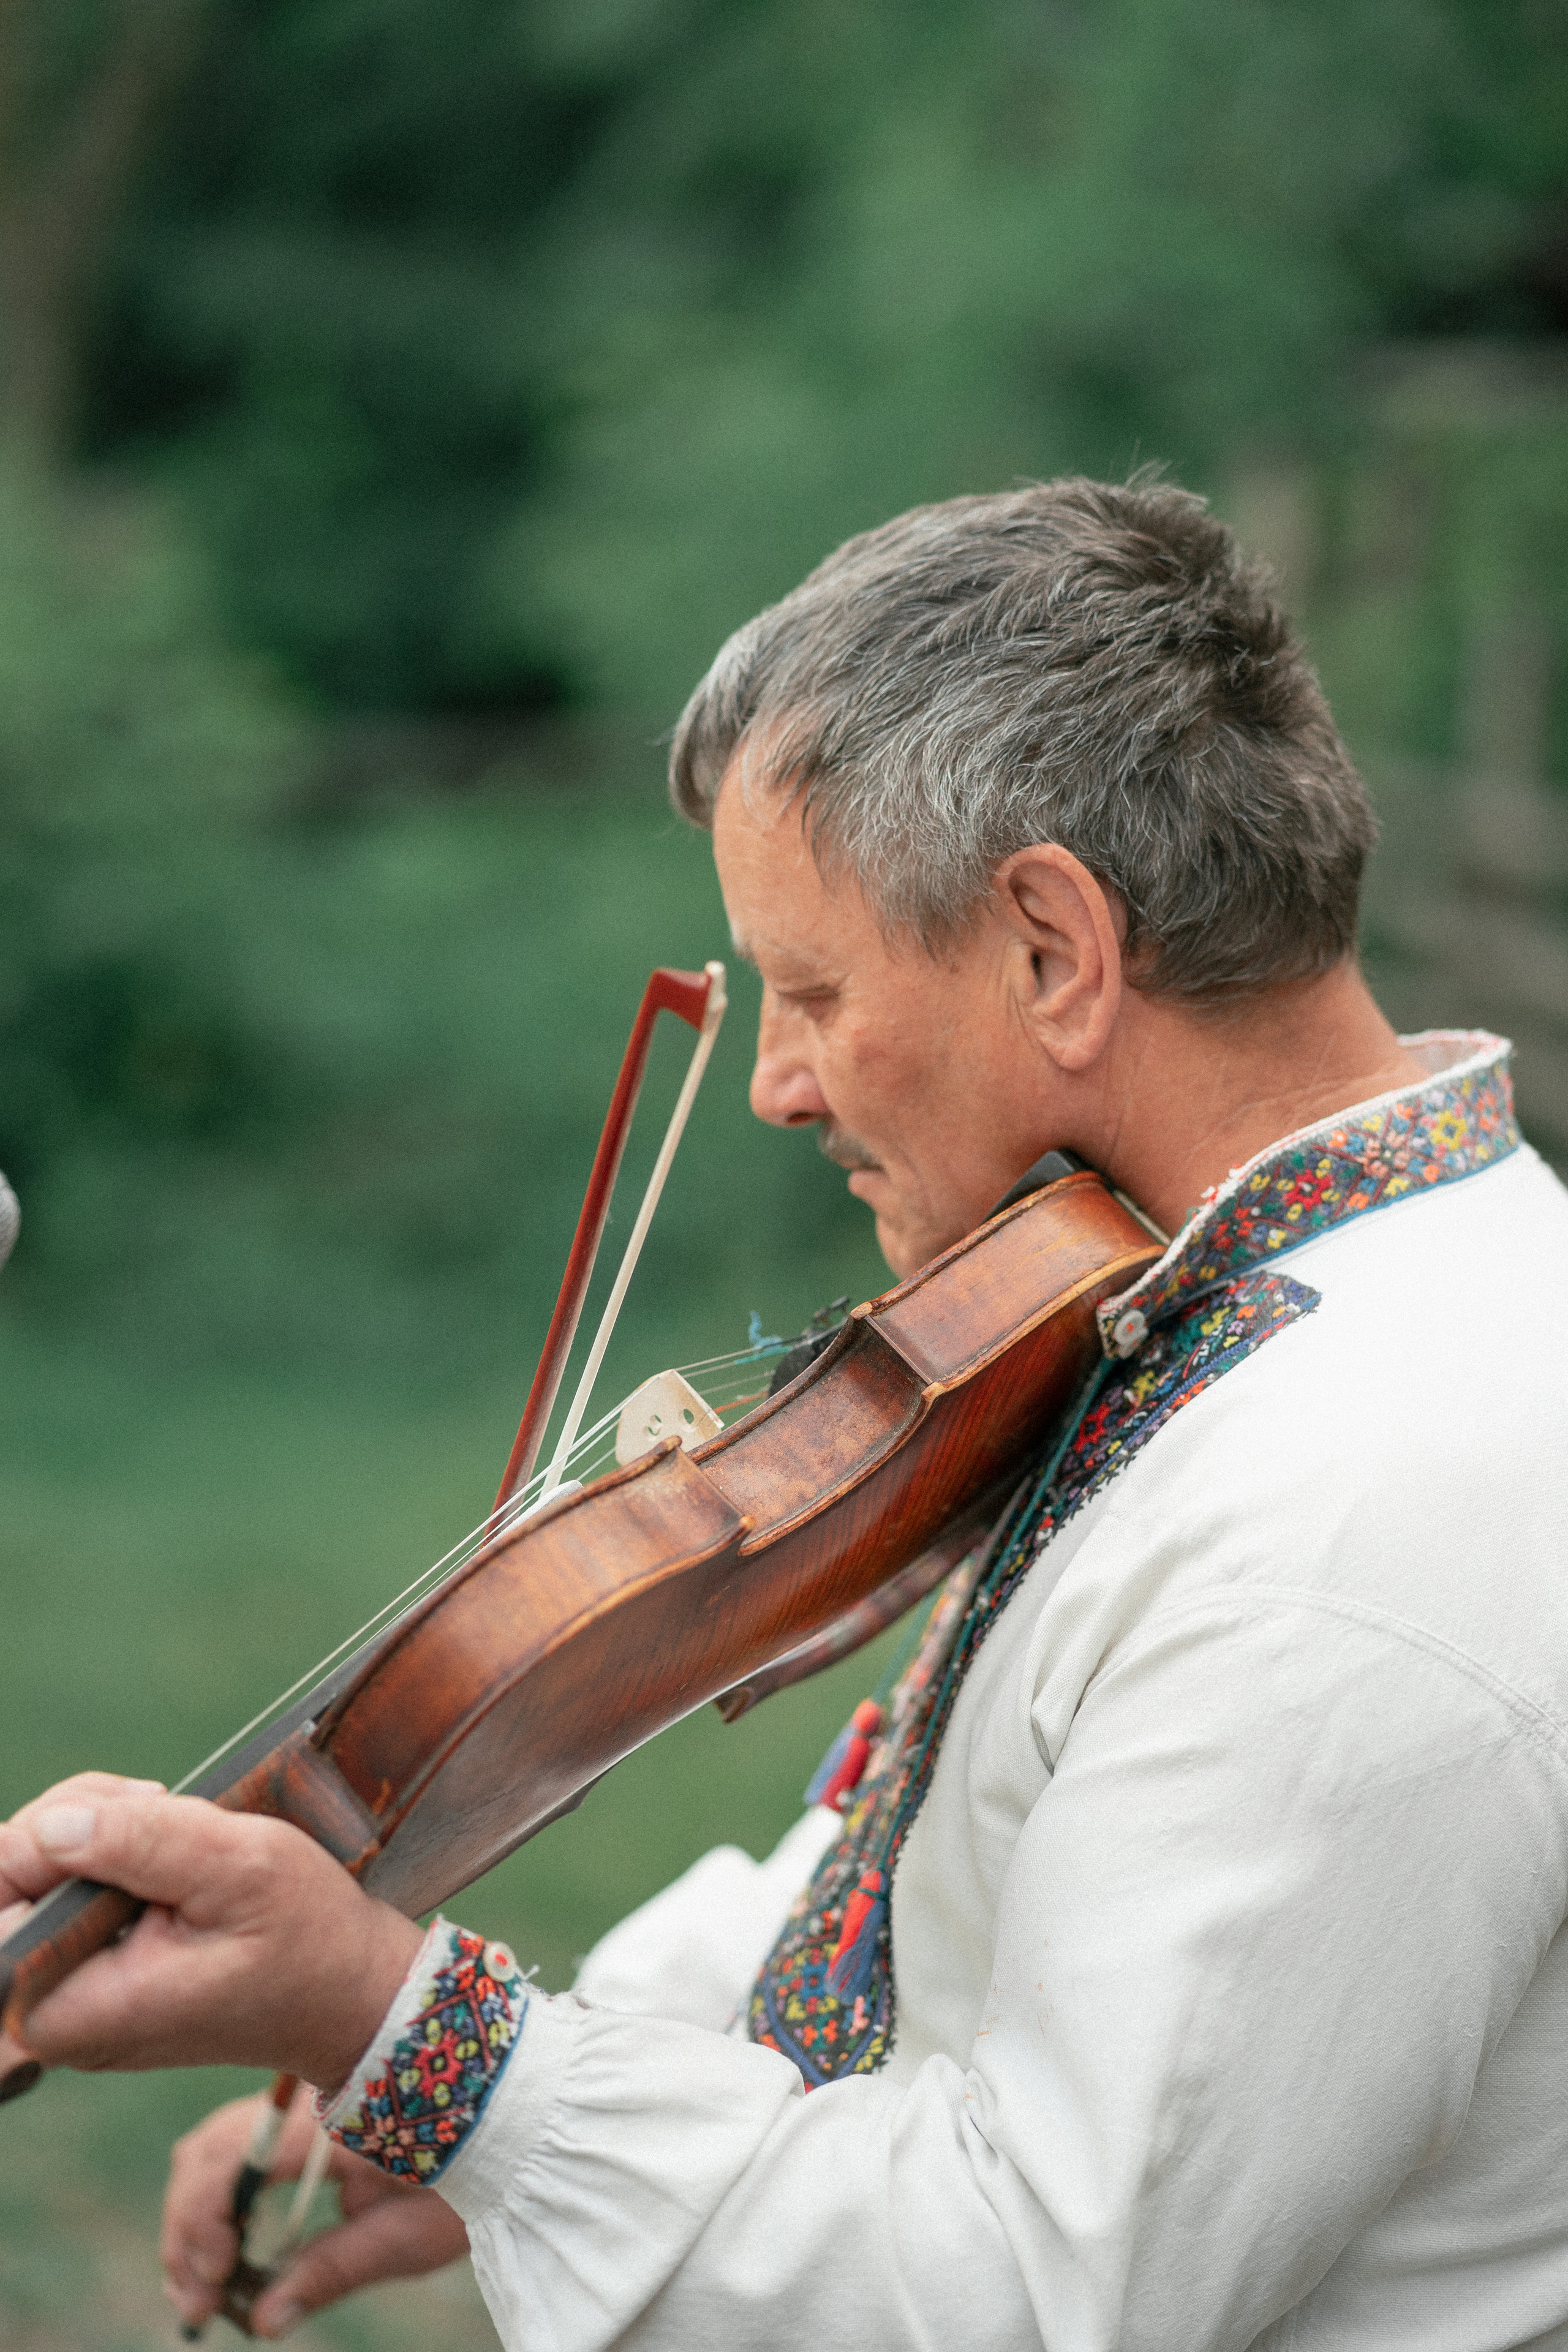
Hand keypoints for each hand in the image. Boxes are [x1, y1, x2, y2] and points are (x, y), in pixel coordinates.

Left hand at [0, 1773, 421, 2087]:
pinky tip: (157, 1848)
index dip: (42, 1839)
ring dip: (89, 1831)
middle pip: (5, 1887)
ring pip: (30, 1886)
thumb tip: (50, 1828)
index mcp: (68, 2007)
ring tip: (167, 1821)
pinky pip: (59, 1905)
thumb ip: (141, 1842)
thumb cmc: (306, 1935)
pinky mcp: (87, 1984)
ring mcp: (66, 2005)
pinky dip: (100, 1857)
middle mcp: (49, 2020)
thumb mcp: (239, 1867)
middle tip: (157, 1806)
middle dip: (69, 1823)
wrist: (349, 1993)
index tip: (133, 1815)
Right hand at [162, 2093, 469, 2338]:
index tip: (210, 2289)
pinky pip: (242, 2145)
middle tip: (197, 2302)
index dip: (202, 2225)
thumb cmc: (479, 2168)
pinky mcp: (306, 2112)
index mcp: (333, 2115)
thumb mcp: (413, 2233)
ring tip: (205, 2286)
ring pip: (217, 2145)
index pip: (235, 2159)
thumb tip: (263, 2320)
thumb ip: (333, 2270)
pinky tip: (227, 2250)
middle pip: (210, 2150)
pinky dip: (222, 2197)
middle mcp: (307, 2095)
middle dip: (188, 2229)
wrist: (521, 2114)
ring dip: (198, 2215)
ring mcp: (303, 2099)